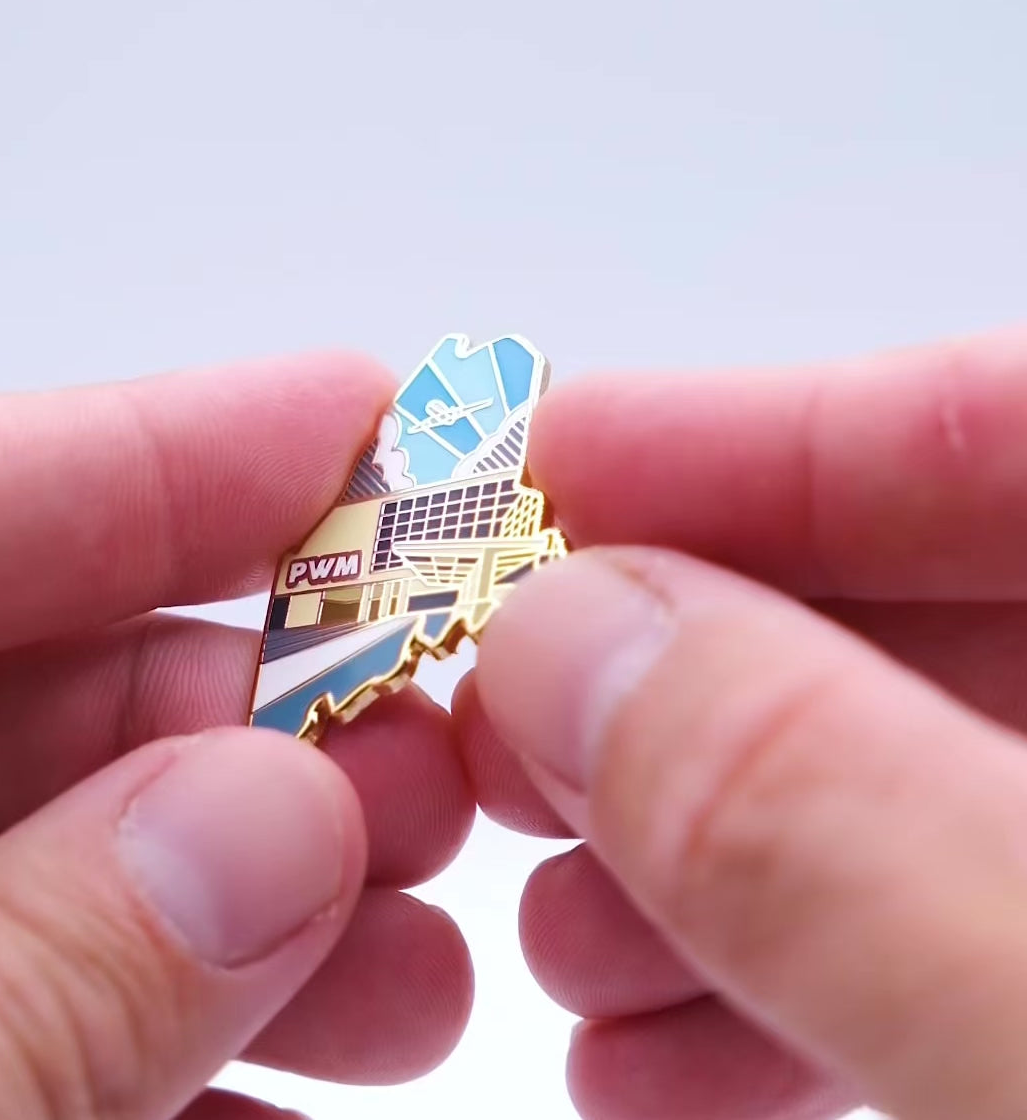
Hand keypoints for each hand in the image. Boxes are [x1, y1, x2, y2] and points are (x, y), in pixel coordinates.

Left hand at [0, 354, 473, 1118]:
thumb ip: (27, 976)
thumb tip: (268, 825)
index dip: (159, 451)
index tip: (364, 418)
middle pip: (25, 693)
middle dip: (254, 722)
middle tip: (431, 779)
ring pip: (46, 869)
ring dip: (249, 910)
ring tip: (414, 978)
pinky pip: (18, 1034)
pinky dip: (165, 1061)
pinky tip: (295, 1109)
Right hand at [460, 327, 1026, 1119]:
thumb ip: (832, 817)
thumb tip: (574, 641)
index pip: (1025, 435)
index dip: (786, 430)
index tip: (564, 454)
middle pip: (939, 611)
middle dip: (697, 658)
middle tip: (508, 708)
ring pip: (914, 789)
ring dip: (706, 843)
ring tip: (557, 925)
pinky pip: (944, 950)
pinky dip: (787, 978)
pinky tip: (650, 1053)